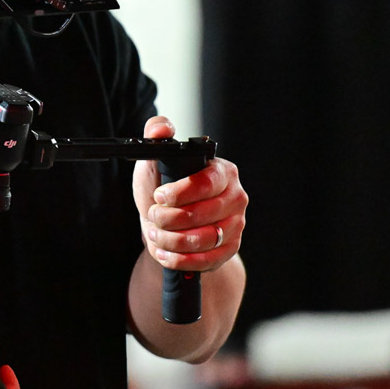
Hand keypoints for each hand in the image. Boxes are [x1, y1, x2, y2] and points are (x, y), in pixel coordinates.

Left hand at [131, 115, 246, 271]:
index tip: (158, 196)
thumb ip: (156, 134)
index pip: (207, 183)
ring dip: (172, 240)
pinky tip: (164, 253)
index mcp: (223, 172)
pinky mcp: (229, 249)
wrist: (168, 220)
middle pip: (205, 214)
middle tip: (153, 215)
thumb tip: (162, 127)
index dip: (180, 192)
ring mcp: (236, 225)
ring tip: (155, 233)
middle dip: (170, 218)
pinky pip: (207, 261)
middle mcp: (236, 198)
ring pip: (205, 239)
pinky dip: (180, 260)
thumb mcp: (155, 158)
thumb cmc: (164, 185)